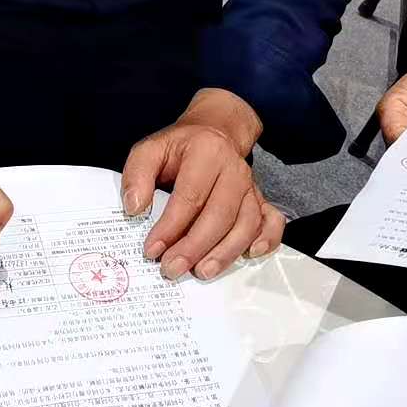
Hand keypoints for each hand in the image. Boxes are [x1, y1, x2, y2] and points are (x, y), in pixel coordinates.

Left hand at [122, 89, 284, 281]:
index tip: (152, 249)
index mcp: (206, 153)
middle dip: (195, 247)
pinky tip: (250, 255)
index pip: (189, 196)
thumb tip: (134, 207)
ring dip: (225, 252)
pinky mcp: (260, 200)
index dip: (170, 226)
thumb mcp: (150, 150)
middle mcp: (234, 170)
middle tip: (172, 268)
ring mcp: (250, 186)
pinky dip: (267, 240)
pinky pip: (271, 222)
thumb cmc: (180, 148)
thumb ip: (137, 175)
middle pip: (219, 214)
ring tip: (202, 272)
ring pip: (245, 224)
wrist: (214, 133)